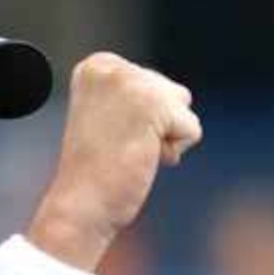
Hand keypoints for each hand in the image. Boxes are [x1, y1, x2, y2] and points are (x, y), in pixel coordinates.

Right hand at [29, 53, 201, 268]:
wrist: (81, 207)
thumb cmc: (95, 174)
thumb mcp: (108, 118)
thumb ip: (135, 95)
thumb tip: (178, 94)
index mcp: (95, 66)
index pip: (151, 82)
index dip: (141, 119)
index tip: (109, 136)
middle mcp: (111, 68)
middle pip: (170, 91)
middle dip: (155, 126)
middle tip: (119, 148)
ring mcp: (131, 84)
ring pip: (182, 106)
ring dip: (165, 136)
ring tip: (130, 152)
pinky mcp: (154, 106)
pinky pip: (191, 129)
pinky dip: (173, 152)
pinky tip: (141, 159)